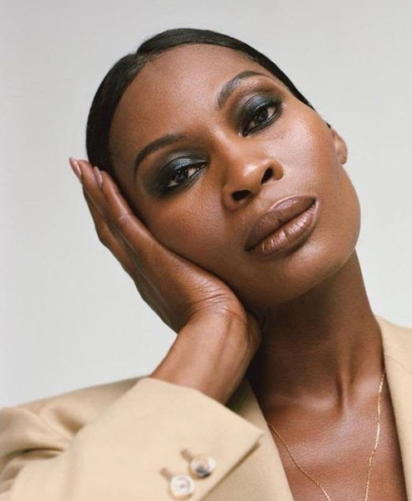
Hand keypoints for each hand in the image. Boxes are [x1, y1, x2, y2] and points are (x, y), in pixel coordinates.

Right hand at [69, 158, 262, 352]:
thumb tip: (240, 284)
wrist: (224, 332)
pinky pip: (123, 220)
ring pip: (111, 221)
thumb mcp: (222, 298)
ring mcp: (145, 263)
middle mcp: (144, 272)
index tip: (111, 201)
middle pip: (112, 230)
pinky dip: (109, 198)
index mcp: (160, 281)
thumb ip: (222, 286)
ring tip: (82, 167)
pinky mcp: (151, 256)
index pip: (133, 244)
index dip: (119, 221)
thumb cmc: (230, 324)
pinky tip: (99, 177)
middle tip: (84, 175)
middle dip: (98, 203)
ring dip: (95, 193)